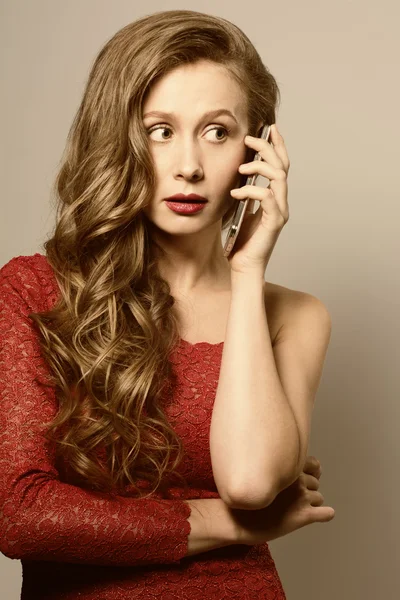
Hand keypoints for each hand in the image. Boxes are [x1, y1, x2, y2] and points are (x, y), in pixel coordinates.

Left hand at [228, 124, 289, 274]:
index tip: (268, 128)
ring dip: (259, 167)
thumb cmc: (241, 242)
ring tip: (241, 168)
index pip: (280, 165)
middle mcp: (281, 202)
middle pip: (282, 165)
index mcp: (274, 197)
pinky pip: (267, 197)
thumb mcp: (239, 210)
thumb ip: (243, 193)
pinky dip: (250, 191)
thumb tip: (236, 175)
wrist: (243, 266)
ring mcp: (280, 212)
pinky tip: (235, 193)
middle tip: (250, 138)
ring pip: (278, 177)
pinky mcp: (274, 222)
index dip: (277, 145)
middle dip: (268, 147)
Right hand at [230, 456, 334, 544]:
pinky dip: (325, 514)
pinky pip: (326, 513)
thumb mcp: (262, 474)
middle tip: (290, 500)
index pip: (314, 464)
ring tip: (292, 510)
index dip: (311, 472)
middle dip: (306, 490)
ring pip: (319, 498)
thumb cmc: (247, 496)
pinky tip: (320, 516)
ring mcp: (302, 497)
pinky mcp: (304, 515)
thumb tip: (302, 468)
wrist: (237, 519)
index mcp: (288, 466)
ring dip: (310, 504)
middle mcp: (297, 479)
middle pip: (315, 483)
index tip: (304, 479)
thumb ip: (281, 468)